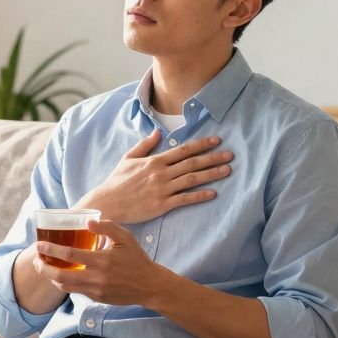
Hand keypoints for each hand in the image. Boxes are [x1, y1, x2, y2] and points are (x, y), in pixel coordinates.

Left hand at [32, 219, 166, 306]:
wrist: (149, 285)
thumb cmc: (136, 258)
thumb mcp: (125, 238)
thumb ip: (106, 227)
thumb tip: (87, 221)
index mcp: (101, 260)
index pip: (69, 255)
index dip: (51, 250)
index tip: (39, 245)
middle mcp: (96, 277)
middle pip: (61, 276)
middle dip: (44, 268)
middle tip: (36, 260)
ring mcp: (95, 290)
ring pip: (65, 286)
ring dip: (51, 278)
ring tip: (44, 268)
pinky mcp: (96, 298)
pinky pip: (75, 291)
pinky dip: (64, 283)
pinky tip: (60, 275)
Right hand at [78, 129, 231, 223]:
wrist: (107, 202)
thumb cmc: (117, 181)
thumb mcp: (128, 158)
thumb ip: (144, 145)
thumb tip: (156, 133)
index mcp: (155, 160)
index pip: (183, 150)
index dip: (201, 144)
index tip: (216, 140)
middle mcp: (161, 173)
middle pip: (192, 163)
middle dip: (213, 157)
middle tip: (230, 154)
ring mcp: (163, 189)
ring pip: (192, 179)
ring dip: (211, 174)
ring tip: (227, 170)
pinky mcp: (162, 205)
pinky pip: (184, 199)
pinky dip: (199, 195)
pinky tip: (212, 193)